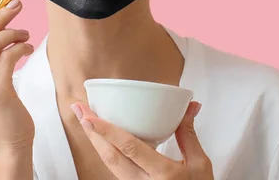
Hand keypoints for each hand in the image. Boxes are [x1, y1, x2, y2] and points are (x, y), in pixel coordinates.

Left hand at [70, 101, 212, 179]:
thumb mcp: (199, 164)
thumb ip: (188, 134)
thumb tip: (190, 105)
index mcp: (164, 174)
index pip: (129, 149)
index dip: (106, 131)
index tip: (89, 116)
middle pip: (110, 156)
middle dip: (92, 132)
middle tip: (79, 109)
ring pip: (109, 164)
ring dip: (95, 141)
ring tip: (85, 119)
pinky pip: (114, 170)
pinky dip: (105, 151)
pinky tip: (99, 138)